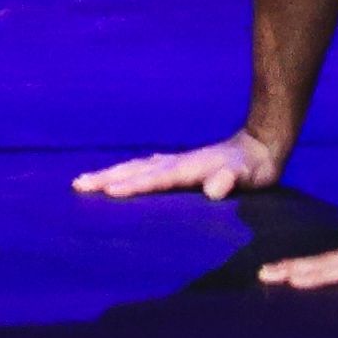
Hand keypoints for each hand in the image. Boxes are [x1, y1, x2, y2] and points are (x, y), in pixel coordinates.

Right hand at [74, 132, 286, 209]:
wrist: (259, 146)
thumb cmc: (253, 168)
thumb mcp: (247, 176)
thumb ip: (230, 180)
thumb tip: (215, 188)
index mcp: (187, 168)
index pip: (155, 178)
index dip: (133, 185)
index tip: (107, 192)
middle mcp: (175, 163)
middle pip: (134, 170)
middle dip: (106, 178)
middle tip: (78, 185)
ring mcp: (174, 161)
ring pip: (135, 167)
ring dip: (110, 174)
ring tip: (85, 181)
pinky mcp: (178, 164)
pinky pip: (144, 168)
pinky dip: (126, 171)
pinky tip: (120, 175)